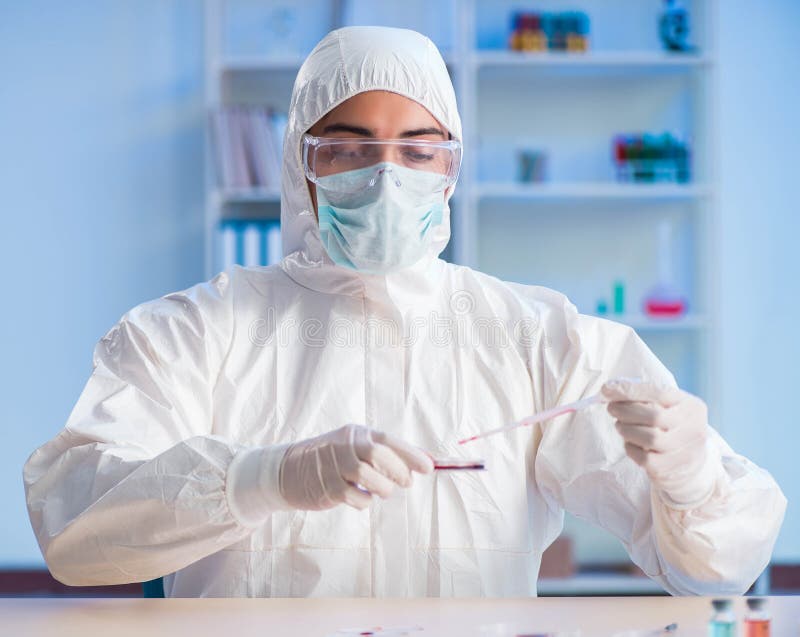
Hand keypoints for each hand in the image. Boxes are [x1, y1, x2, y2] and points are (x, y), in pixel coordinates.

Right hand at [279, 424, 433, 510]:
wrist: (287, 470)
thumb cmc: (329, 459)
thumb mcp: (353, 447)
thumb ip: (383, 453)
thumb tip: (421, 461)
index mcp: (355, 433)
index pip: (387, 440)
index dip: (411, 454)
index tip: (429, 467)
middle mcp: (344, 446)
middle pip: (379, 455)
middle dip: (398, 471)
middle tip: (405, 482)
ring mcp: (334, 466)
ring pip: (370, 477)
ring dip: (384, 488)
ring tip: (382, 491)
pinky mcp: (328, 488)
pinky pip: (357, 498)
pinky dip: (365, 501)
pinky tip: (361, 498)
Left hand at [602, 378, 720, 507]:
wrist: (689, 463)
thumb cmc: (670, 427)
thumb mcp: (666, 407)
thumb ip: (643, 396)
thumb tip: (609, 389)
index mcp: (692, 406)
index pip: (660, 393)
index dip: (631, 390)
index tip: (607, 389)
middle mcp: (694, 428)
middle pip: (655, 416)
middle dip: (626, 411)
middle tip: (612, 409)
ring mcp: (686, 451)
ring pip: (650, 438)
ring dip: (627, 430)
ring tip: (620, 426)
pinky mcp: (672, 469)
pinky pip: (645, 458)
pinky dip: (631, 449)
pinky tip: (630, 443)